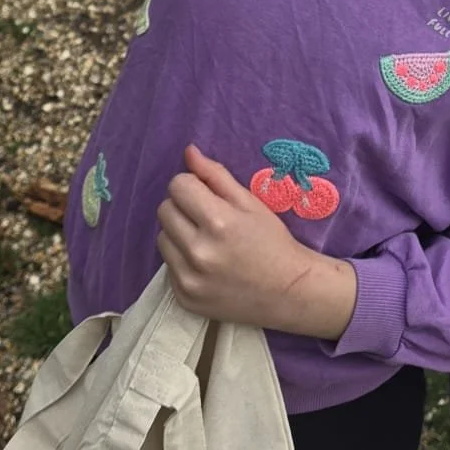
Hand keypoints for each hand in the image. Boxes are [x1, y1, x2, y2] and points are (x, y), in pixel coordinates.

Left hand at [157, 146, 357, 338]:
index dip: (191, 185)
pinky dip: (181, 260)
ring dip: (178, 233)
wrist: (288, 292)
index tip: (205, 194)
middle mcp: (199, 252)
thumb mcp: (250, 202)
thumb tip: (188, 151)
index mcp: (218, 222)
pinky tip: (205, 264)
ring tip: (205, 240)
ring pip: (162, 238)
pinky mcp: (184, 297)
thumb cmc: (272, 241)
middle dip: (182, 207)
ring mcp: (189, 278)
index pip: (178, 186)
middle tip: (206, 217)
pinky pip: (168, 266)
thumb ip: (215, 175)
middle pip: (165, 210)